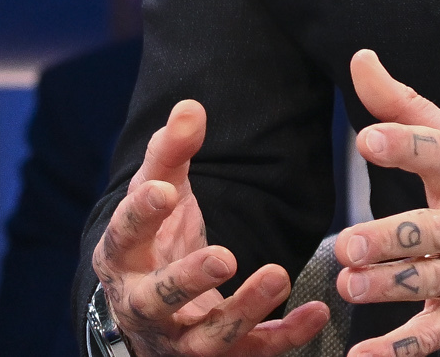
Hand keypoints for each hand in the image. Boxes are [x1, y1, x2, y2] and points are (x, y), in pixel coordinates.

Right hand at [93, 98, 333, 356]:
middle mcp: (144, 305)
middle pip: (160, 299)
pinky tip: (317, 311)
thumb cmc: (153, 242)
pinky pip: (253, 352)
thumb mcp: (155, 194)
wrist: (146, 316)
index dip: (141, 213)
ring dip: (245, 309)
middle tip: (224, 256)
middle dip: (189, 280)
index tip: (164, 189)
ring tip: (279, 274)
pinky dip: (286, 336)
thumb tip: (191, 107)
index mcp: (122, 257)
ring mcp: (180, 339)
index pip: (125, 235)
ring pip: (209, 337)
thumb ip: (171, 153)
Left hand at [330, 49, 439, 356]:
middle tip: (348, 245)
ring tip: (350, 287)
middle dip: (390, 239)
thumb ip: (403, 106)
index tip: (367, 139)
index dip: (404, 146)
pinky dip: (399, 351)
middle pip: (431, 232)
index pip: (437, 156)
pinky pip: (432, 335)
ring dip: (390, 287)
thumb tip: (360, 59)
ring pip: (431, 282)